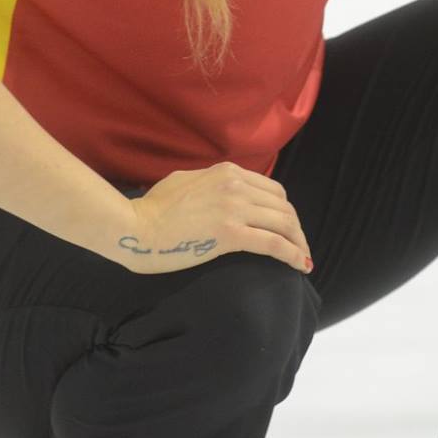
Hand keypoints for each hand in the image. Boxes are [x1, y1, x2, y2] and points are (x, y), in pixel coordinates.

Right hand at [114, 163, 312, 274]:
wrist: (134, 227)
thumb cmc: (152, 209)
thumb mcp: (185, 181)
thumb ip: (211, 183)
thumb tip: (221, 191)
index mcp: (228, 172)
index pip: (272, 190)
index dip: (285, 211)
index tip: (288, 227)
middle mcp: (236, 185)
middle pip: (283, 207)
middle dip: (296, 229)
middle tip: (299, 246)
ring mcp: (235, 208)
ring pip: (284, 224)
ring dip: (299, 243)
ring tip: (303, 259)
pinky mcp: (231, 233)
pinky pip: (274, 243)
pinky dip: (292, 254)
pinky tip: (300, 265)